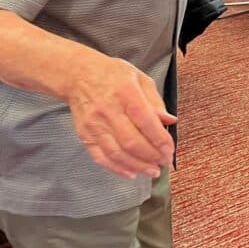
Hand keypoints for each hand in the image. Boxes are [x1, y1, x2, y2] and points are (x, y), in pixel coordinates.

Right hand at [67, 54, 175, 178]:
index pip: (145, 121)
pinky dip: (117, 168)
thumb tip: (170, 121)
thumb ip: (155, 101)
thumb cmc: (112, 74)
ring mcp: (94, 124)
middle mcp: (108, 110)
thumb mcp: (139, 78)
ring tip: (152, 171)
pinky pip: (101, 157)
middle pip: (131, 141)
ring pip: (117, 153)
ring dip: (137, 166)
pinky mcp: (85, 134)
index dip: (160, 139)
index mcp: (125, 92)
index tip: (170, 149)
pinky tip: (131, 173)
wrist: (78, 75)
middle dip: (152, 156)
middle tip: (164, 162)